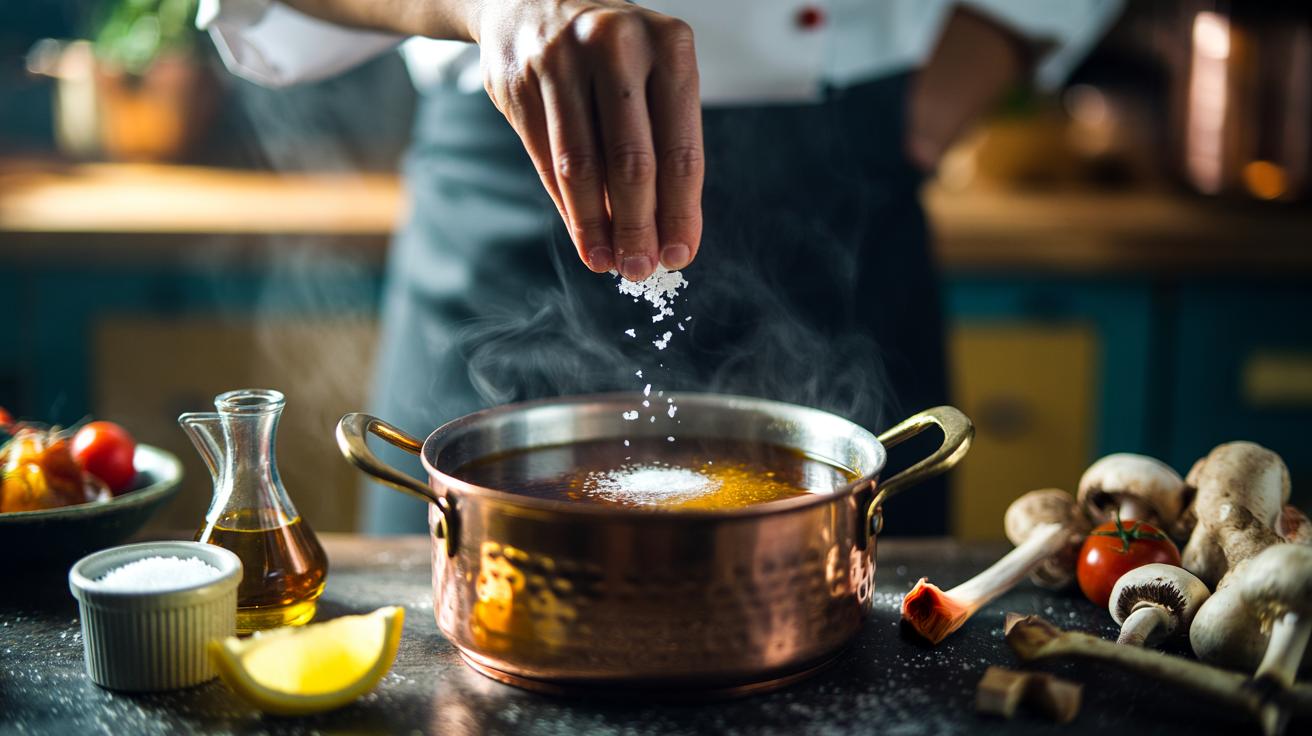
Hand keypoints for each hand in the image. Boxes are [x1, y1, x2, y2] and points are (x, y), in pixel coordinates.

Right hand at [472, 0, 702, 279]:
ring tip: (608, 262)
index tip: (679, 255)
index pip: (681, 148)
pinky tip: (582, 235)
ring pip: (582, 165)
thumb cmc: (613, 55)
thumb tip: (664, 236)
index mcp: (670, 45)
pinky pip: (547, 159)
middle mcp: (617, 44)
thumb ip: (661, 145)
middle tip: (641, 269)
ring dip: (597, 225)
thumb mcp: (651, 77)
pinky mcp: (519, 80)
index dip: (680, 210)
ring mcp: (562, 59)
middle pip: (632, 161)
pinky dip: (567, 206)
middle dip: (638, 226)